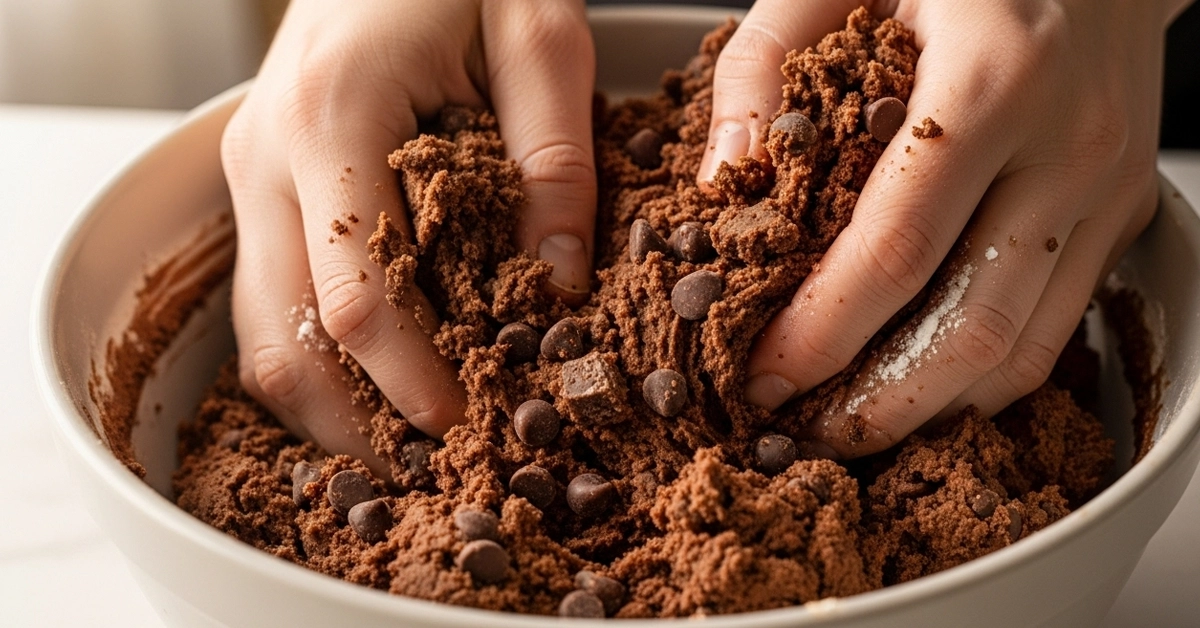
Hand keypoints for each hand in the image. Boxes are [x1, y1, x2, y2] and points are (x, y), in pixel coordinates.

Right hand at [221, 0, 595, 474]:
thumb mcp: (538, 36)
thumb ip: (553, 162)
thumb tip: (559, 288)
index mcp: (330, 120)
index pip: (355, 301)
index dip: (412, 383)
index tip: (475, 424)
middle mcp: (266, 158)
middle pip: (285, 341)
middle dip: (361, 420)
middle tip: (445, 458)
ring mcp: (252, 173)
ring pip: (263, 333)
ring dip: (333, 399)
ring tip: (414, 434)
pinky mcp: (264, 182)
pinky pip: (270, 297)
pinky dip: (320, 354)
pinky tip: (382, 374)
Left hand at [701, 0, 1187, 458]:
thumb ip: (761, 70)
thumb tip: (716, 187)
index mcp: (992, 80)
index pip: (895, 250)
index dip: (820, 333)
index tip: (760, 376)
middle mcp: (1068, 146)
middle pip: (970, 327)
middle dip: (876, 402)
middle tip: (800, 429)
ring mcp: (1108, 186)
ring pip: (1025, 348)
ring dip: (932, 407)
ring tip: (851, 424)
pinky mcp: (1121, 211)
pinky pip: (1056, 325)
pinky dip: (984, 373)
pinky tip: (920, 384)